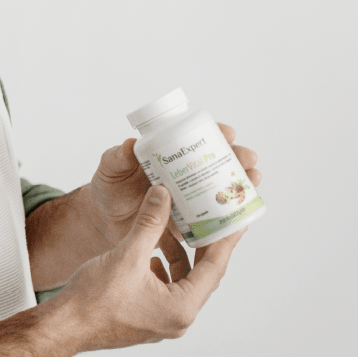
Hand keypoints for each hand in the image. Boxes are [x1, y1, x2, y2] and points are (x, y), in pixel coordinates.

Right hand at [54, 185, 243, 351]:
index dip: (224, 241)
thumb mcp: (127, 254)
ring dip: (176, 257)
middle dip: (199, 246)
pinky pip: (164, 291)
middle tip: (204, 220)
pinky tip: (147, 255)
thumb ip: (149, 223)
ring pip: (180, 283)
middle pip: (200, 276)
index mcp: (181, 308)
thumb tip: (163, 195)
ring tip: (169, 232)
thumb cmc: (93, 299)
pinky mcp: (145, 319)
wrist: (64, 326)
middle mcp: (177, 319)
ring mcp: (161, 322)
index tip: (235, 221)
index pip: (214, 268)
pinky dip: (160, 270)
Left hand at [88, 124, 260, 250]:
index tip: (226, 133)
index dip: (216, 133)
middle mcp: (187, 174)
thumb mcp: (110, 169)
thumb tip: (129, 145)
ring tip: (251, 181)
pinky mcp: (192, 223)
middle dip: (238, 157)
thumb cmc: (110, 188)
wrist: (106, 221)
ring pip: (224, 188)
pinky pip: (217, 219)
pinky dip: (231, 216)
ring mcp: (192, 198)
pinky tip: (242, 214)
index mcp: (170, 156)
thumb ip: (116, 158)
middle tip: (245, 158)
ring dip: (242, 184)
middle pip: (219, 161)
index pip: (198, 139)